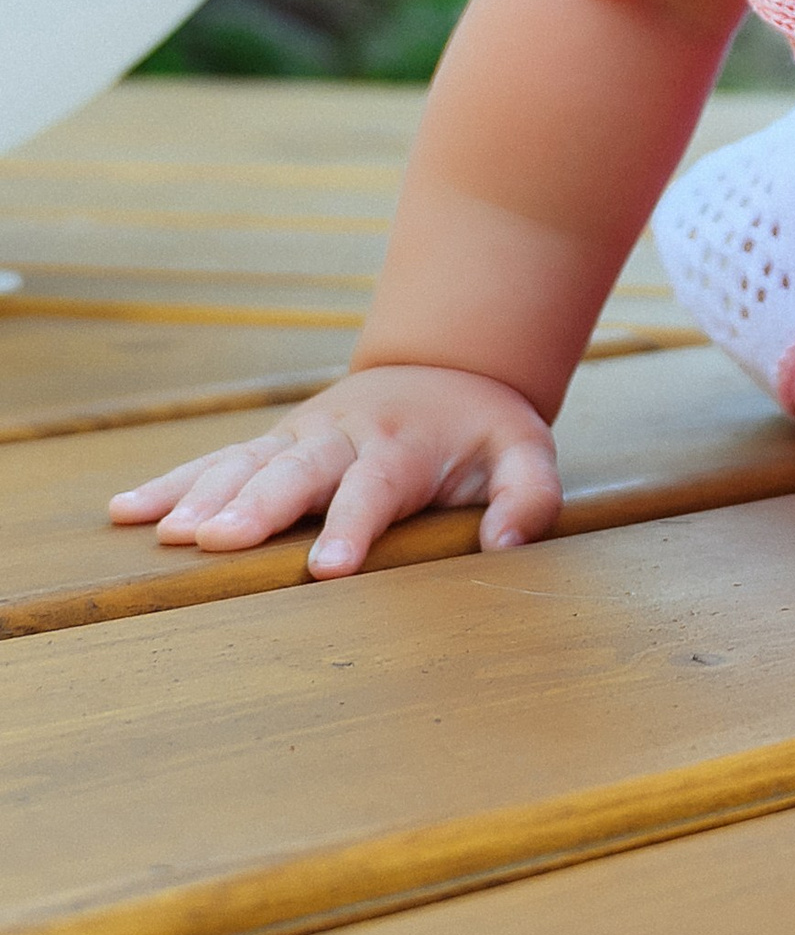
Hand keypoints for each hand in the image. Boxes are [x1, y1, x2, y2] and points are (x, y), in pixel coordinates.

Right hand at [106, 365, 561, 578]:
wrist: (446, 366)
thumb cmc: (482, 430)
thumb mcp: (525, 453)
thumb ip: (527, 497)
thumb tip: (504, 545)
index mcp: (402, 446)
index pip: (376, 489)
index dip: (353, 526)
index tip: (328, 568)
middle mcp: (342, 437)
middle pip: (297, 473)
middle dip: (259, 507)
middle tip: (220, 543)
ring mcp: (298, 438)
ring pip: (246, 464)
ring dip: (205, 498)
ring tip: (169, 535)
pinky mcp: (271, 444)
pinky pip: (215, 461)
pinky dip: (172, 483)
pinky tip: (126, 510)